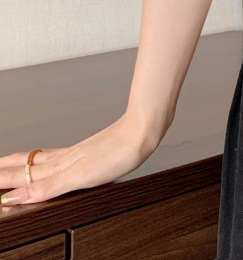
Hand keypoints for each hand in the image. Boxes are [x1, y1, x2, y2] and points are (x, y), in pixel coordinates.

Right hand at [0, 112, 159, 205]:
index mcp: (58, 166)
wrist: (142, 133)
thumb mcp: (79, 176)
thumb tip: (14, 196)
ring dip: (21, 163)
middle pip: (26, 165)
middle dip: (4, 169)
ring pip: (40, 159)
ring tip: (8, 164)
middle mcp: (64, 158)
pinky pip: (58, 156)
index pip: (21, 175)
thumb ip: (47, 187)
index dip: (2, 180)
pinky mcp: (89, 151)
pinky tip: (52, 160)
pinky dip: (45, 160)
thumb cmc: (118, 152)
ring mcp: (76, 154)